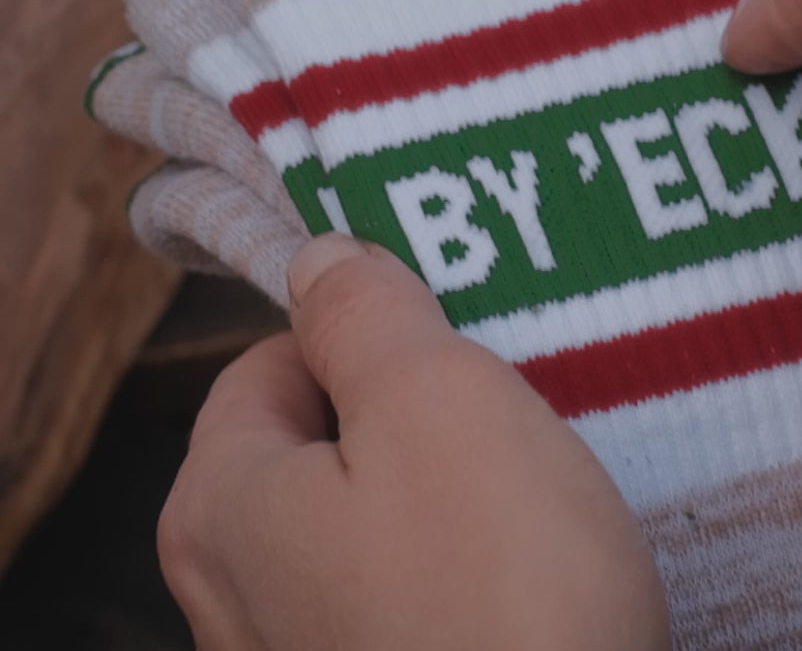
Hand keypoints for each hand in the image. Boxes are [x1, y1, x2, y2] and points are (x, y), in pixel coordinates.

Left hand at [159, 236, 670, 650]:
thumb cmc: (500, 590)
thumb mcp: (433, 396)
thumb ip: (363, 310)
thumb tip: (320, 257)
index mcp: (221, 507)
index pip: (270, 361)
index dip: (361, 334)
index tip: (447, 340)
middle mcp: (231, 599)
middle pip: (317, 442)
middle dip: (407, 410)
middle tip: (497, 410)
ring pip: (367, 520)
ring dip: (444, 489)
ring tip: (524, 490)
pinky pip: (404, 594)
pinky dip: (458, 566)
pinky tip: (524, 573)